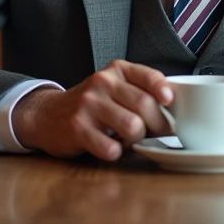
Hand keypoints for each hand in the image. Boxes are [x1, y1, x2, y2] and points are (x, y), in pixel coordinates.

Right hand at [13, 60, 172, 161]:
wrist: (47, 114)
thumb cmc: (91, 104)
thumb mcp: (113, 87)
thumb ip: (139, 91)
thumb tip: (175, 109)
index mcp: (116, 70)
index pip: (147, 75)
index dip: (163, 90)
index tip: (171, 102)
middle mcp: (102, 83)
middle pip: (145, 105)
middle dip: (159, 125)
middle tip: (157, 134)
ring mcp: (88, 104)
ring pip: (132, 126)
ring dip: (137, 139)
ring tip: (129, 139)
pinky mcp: (77, 128)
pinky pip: (110, 147)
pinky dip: (116, 152)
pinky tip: (110, 147)